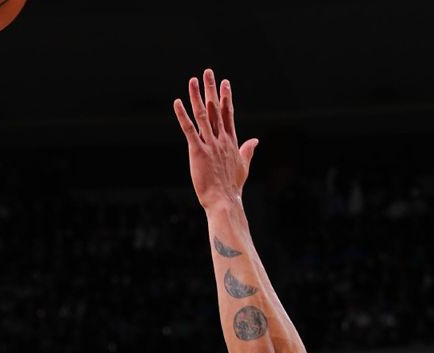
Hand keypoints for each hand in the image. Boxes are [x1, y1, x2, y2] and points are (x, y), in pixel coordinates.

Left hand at [173, 69, 257, 210]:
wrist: (224, 200)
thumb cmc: (232, 187)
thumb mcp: (244, 166)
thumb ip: (248, 150)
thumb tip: (256, 140)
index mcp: (231, 141)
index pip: (228, 114)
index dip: (226, 97)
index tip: (225, 83)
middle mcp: (221, 139)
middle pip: (215, 109)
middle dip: (212, 89)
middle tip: (208, 72)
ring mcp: (210, 144)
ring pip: (203, 115)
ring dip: (197, 96)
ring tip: (193, 81)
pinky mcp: (198, 151)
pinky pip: (189, 130)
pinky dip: (182, 116)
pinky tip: (177, 103)